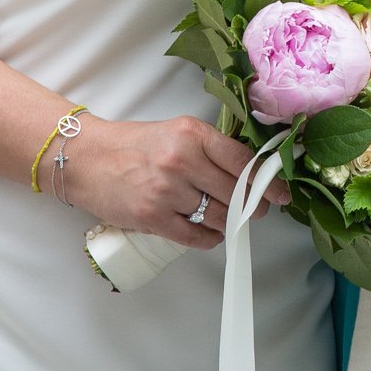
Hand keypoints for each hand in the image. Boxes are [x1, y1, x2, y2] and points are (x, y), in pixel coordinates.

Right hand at [60, 114, 289, 252]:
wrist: (88, 159)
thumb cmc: (135, 145)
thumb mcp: (177, 133)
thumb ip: (210, 149)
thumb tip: (251, 172)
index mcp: (192, 134)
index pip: (243, 161)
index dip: (268, 181)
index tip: (282, 194)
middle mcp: (181, 160)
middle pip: (235, 192)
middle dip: (253, 206)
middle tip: (257, 209)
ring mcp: (167, 191)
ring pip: (219, 215)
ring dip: (231, 222)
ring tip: (230, 219)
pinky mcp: (152, 217)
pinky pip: (196, 236)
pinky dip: (209, 237)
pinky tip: (210, 232)